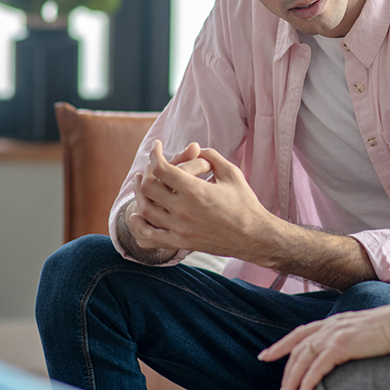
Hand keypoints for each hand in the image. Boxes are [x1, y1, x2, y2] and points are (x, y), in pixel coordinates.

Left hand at [128, 142, 277, 257]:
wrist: (254, 236)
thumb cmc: (245, 202)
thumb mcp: (231, 173)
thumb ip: (211, 156)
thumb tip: (195, 149)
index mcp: (195, 191)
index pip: (162, 168)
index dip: (154, 154)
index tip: (156, 147)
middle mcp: (183, 210)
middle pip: (149, 187)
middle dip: (146, 171)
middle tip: (151, 165)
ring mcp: (180, 229)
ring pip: (146, 209)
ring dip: (139, 193)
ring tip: (140, 183)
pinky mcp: (181, 242)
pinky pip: (151, 236)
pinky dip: (139, 225)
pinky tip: (136, 215)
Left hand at [258, 300, 389, 389]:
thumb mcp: (363, 330)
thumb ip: (350, 337)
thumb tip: (346, 349)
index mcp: (333, 321)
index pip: (300, 332)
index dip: (281, 344)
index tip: (266, 355)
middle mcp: (329, 326)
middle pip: (297, 349)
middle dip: (284, 371)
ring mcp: (334, 334)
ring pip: (302, 359)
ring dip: (292, 382)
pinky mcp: (341, 345)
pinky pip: (317, 368)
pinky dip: (307, 383)